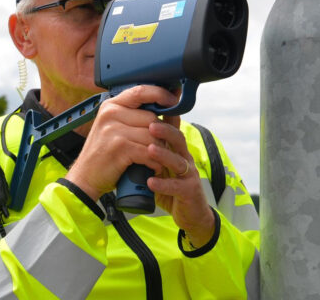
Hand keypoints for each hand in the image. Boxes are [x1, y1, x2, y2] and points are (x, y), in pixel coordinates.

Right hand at [65, 85, 177, 200]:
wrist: (85, 177)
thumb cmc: (103, 153)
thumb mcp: (114, 127)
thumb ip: (134, 115)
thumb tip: (164, 104)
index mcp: (111, 105)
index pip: (141, 91)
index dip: (160, 94)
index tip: (173, 100)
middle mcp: (111, 114)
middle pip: (151, 118)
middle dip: (161, 134)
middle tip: (161, 146)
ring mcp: (114, 130)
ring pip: (152, 135)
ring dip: (159, 150)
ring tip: (155, 158)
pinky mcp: (119, 148)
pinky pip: (148, 151)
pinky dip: (154, 162)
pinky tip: (151, 166)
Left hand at [147, 117, 215, 247]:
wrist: (190, 215)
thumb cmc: (172, 187)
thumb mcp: (160, 165)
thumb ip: (150, 151)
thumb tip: (129, 134)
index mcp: (176, 150)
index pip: (172, 128)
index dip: (166, 115)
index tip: (155, 104)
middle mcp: (184, 158)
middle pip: (178, 139)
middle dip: (165, 131)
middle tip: (150, 125)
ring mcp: (188, 174)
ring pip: (178, 161)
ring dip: (164, 154)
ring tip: (150, 150)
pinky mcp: (189, 192)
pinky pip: (177, 186)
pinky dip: (163, 184)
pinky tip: (151, 182)